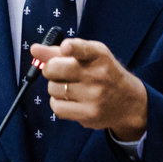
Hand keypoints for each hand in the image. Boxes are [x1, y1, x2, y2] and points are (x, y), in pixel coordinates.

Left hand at [30, 38, 147, 140]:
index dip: (72, 47)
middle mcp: (98, 74)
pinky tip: (70, 100)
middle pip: (54, 68)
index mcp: (99, 55)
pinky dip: (58, 103)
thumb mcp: (88, 56)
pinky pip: (57, 107)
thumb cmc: (103, 74)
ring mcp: (94, 96)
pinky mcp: (89, 114)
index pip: (83, 49)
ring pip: (53, 88)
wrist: (128, 102)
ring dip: (56, 87)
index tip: (66, 47)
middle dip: (50, 69)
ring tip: (71, 87)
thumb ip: (60, 52)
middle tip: (58, 71)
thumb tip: (34, 50)